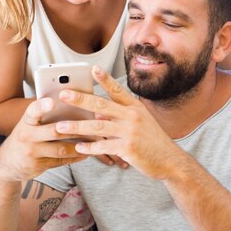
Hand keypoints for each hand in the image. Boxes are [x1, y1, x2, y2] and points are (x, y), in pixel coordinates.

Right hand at [0, 97, 85, 182]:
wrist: (7, 163)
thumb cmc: (25, 136)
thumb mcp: (28, 124)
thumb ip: (43, 115)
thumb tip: (69, 101)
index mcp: (25, 121)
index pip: (32, 112)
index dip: (42, 107)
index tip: (52, 102)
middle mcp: (27, 136)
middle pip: (53, 131)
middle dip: (74, 129)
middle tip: (91, 123)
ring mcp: (32, 153)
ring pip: (61, 149)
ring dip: (80, 145)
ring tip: (95, 140)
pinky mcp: (38, 166)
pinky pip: (61, 161)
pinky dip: (75, 156)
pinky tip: (86, 152)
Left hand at [54, 66, 182, 179]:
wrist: (170, 161)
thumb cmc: (152, 141)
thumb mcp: (140, 122)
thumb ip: (119, 115)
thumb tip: (96, 113)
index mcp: (135, 107)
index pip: (117, 90)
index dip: (105, 79)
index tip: (92, 69)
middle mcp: (133, 116)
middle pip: (102, 105)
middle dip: (81, 99)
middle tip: (63, 94)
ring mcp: (130, 132)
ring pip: (98, 126)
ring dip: (77, 127)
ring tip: (60, 127)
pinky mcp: (128, 148)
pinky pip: (104, 146)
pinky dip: (90, 147)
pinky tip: (79, 148)